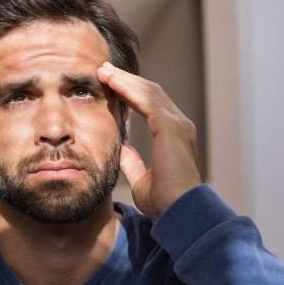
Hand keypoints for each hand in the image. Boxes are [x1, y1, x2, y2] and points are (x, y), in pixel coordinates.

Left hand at [97, 61, 201, 218]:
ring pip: (148, 91)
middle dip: (126, 80)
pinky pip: (147, 100)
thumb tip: (122, 150)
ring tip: (103, 71)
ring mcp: (177, 125)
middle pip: (150, 92)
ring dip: (124, 80)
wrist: (180, 214)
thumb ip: (133, 162)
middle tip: (103, 70)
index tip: (109, 86)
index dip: (130, 93)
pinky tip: (111, 81)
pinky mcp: (171, 128)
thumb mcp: (141, 180)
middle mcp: (178, 125)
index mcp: (173, 136)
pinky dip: (128, 88)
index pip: (149, 105)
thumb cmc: (165, 203)